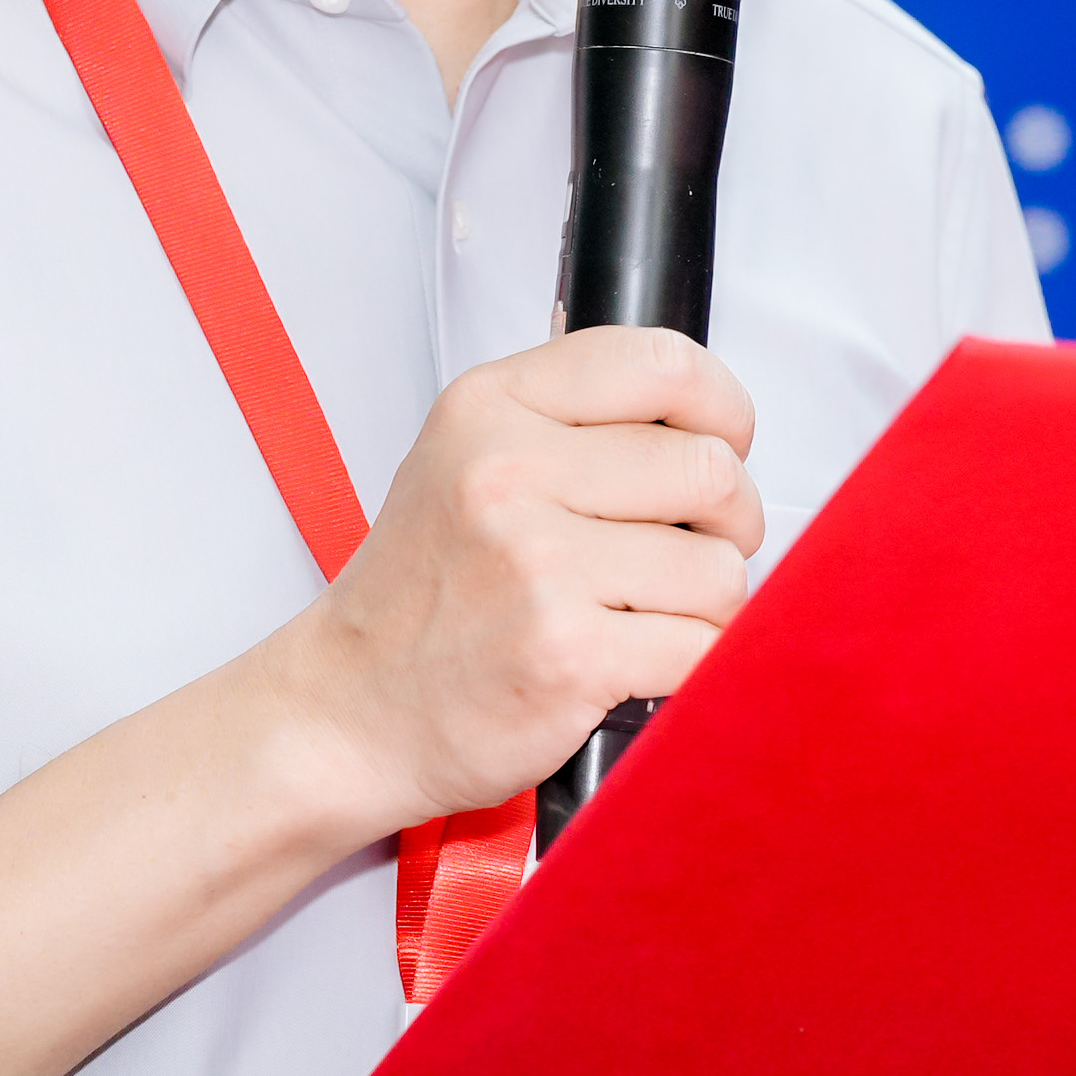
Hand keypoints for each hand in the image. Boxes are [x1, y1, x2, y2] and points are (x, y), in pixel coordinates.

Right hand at [266, 324, 763, 832]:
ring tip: (647, 615)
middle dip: (727, 520)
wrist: (348, 712)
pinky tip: (640, 663)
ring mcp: (537, 567)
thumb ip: (569, 422)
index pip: (660, 363)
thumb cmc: (421, 597)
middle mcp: (508, 475)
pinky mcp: (569, 655)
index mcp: (489, 409)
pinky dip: (692, 663)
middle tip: (690, 551)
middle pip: (709, 469)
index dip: (721, 407)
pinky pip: (701, 645)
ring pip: (717, 568)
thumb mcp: (462, 461)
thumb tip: (704, 417)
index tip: (723, 441)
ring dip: (707, 603)